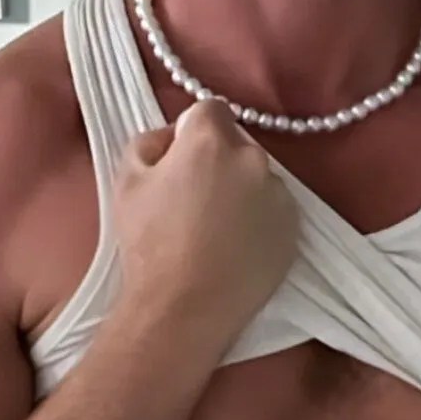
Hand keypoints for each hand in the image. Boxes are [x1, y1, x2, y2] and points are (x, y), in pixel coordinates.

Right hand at [112, 100, 298, 349]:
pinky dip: (259, 220)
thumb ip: (149, 142)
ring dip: (242, 190)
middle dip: (218, 161)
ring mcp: (279, 195)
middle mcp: (254, 160)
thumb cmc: (149, 244)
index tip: (180, 159)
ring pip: (258, 179)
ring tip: (216, 229)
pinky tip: (236, 246)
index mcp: (211, 141)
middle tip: (194, 198)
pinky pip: (274, 211)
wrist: (183, 309)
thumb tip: (171, 138)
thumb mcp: (126, 182)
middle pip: (236, 145)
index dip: (192, 132)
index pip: (209, 110)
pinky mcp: (294, 229)